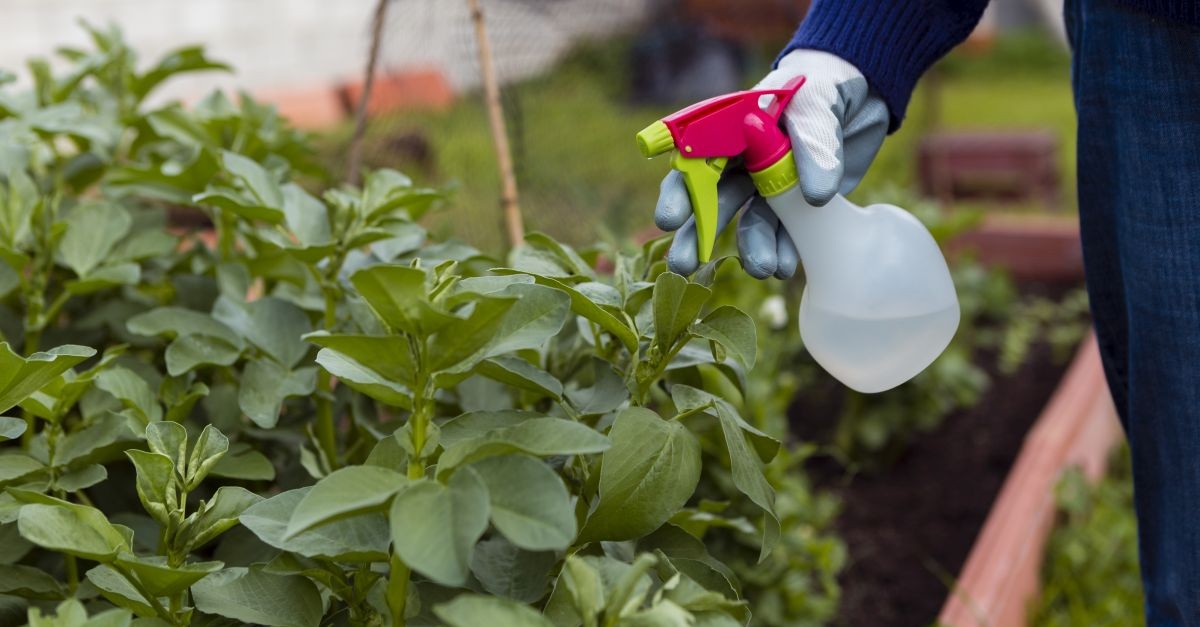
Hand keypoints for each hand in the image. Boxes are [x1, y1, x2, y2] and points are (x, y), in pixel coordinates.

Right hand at [655, 49, 890, 277]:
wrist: (866, 92)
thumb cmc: (828, 84)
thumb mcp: (819, 103)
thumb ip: (814, 143)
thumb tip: (814, 196)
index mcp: (731, 130)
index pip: (695, 162)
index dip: (680, 192)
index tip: (670, 220)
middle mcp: (743, 162)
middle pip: (713, 201)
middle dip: (698, 234)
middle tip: (683, 265)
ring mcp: (770, 186)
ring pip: (751, 222)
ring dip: (752, 248)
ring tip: (763, 270)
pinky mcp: (798, 205)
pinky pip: (786, 233)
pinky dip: (785, 250)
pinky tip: (785, 267)